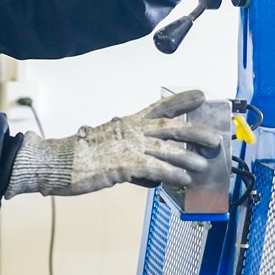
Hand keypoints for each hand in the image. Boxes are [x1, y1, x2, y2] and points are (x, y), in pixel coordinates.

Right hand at [4, 90, 222, 197]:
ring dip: (190, 158)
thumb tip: (148, 171)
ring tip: (204, 165)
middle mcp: (132, 130)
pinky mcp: (126, 166)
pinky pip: (157, 170)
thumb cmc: (79, 156)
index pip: (160, 106)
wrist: (58, 161)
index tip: (201, 95)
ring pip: (170, 150)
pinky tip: (184, 180)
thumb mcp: (107, 146)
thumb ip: (130, 154)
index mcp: (128, 122)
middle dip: (197, 132)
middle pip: (173, 127)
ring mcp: (130, 147)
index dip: (182, 100)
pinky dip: (174, 175)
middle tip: (215, 139)